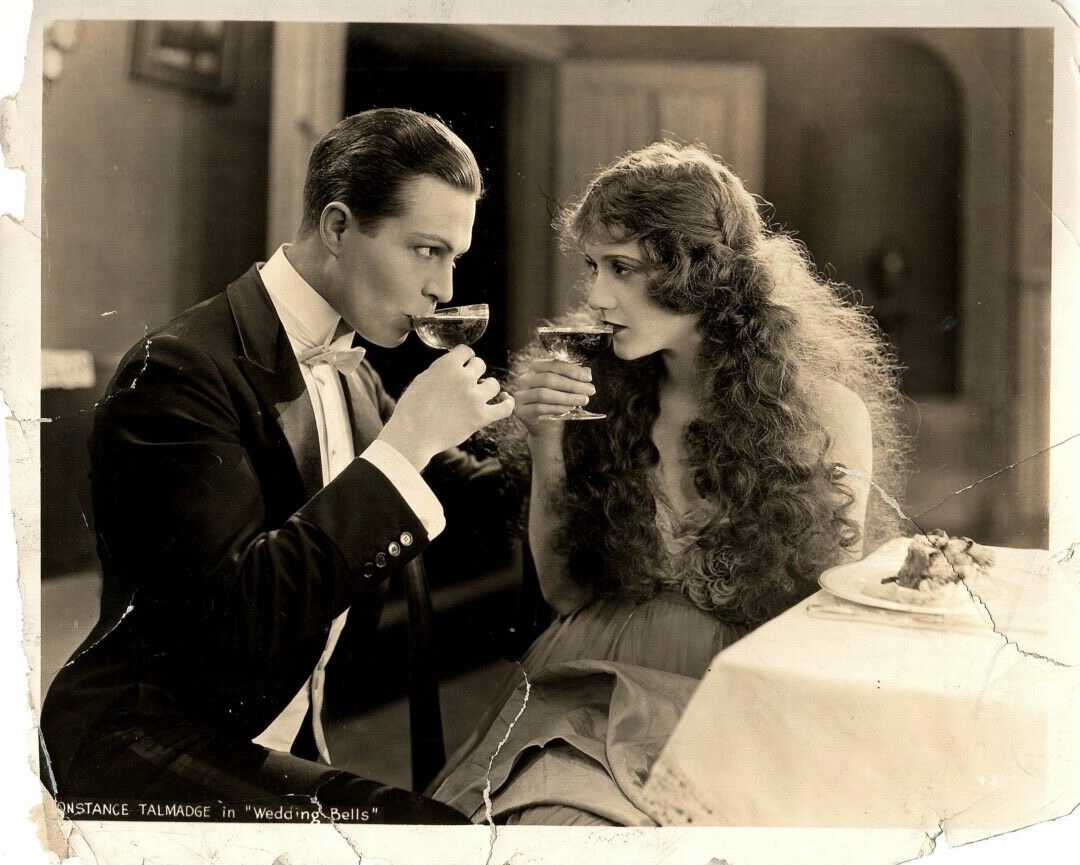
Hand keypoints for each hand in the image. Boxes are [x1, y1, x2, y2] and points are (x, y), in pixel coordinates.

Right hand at [380, 344, 514, 469]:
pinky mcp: (481, 417)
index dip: (464, 358)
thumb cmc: (412, 409)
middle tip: (467, 384)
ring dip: (487, 388)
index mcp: (447, 366)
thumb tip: (455, 365)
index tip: (463, 365)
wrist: (412, 435)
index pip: (466, 351)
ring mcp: (474, 398)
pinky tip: (504, 401)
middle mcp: (464, 378)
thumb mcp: (422, 379)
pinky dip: (507, 404)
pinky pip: (505, 408)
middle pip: (481, 365)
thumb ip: (442, 370)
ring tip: (480, 395)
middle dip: (474, 373)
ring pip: (494, 384)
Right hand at [511, 359, 595, 437]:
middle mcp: (525, 379)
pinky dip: (557, 407)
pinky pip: (540, 408)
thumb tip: (587, 372)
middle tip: (590, 390)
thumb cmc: (556, 403)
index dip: (572, 370)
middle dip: (572, 384)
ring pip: (544, 394)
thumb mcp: (566, 389)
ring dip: (567, 397)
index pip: (553, 364)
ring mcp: (521, 395)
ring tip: (583, 400)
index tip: (588, 378)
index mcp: (535, 368)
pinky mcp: (521, 410)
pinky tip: (570, 408)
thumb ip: (574, 378)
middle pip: (549, 378)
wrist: (545, 427)